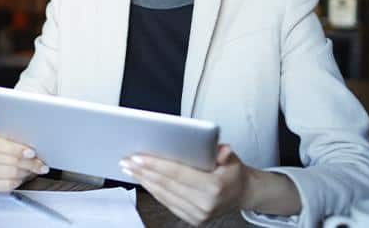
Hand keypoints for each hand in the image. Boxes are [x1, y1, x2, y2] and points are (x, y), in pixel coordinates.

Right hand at [0, 107, 48, 191]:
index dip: (16, 149)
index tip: (31, 151)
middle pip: (8, 161)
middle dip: (28, 162)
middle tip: (41, 162)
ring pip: (10, 173)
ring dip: (26, 170)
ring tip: (35, 167)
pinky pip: (7, 185)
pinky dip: (19, 180)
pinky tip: (24, 174)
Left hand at [121, 145, 252, 225]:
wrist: (242, 194)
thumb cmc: (233, 173)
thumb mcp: (232, 158)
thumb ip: (223, 153)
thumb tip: (219, 149)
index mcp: (214, 187)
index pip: (177, 173)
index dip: (156, 164)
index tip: (138, 157)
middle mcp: (205, 204)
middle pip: (166, 184)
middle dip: (143, 171)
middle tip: (126, 160)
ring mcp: (198, 214)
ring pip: (163, 194)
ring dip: (144, 180)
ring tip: (129, 168)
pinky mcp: (192, 219)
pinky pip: (167, 202)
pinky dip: (153, 190)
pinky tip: (143, 179)